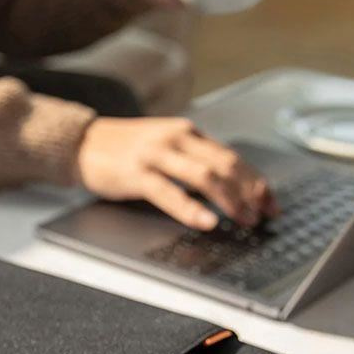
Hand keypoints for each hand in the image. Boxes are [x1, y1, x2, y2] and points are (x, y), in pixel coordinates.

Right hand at [76, 117, 278, 229]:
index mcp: (187, 133)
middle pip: (225, 164)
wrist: (83, 143)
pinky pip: (170, 192)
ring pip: (204, 175)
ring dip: (230, 200)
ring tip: (244, 219)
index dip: (256, 181)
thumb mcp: (165, 146)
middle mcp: (176, 138)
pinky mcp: (137, 173)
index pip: (231, 156)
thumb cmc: (124, 150)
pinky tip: (206, 221)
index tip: (271, 202)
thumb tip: (229, 187)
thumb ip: (193, 159)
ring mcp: (156, 154)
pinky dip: (191, 208)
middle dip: (250, 192)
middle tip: (264, 214)